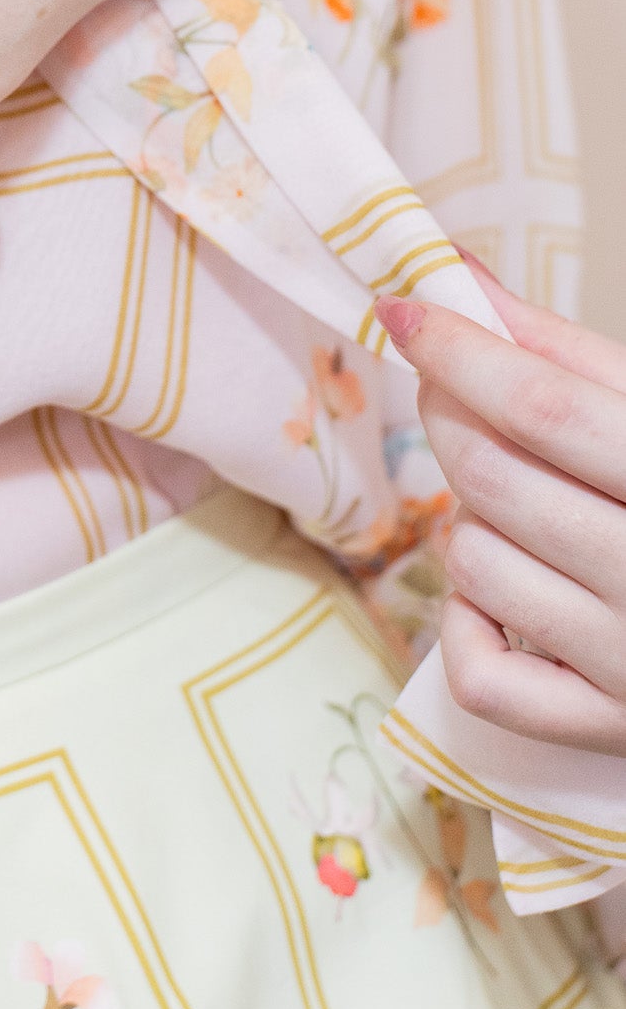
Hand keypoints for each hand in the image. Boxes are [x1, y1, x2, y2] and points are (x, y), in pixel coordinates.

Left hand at [377, 267, 625, 753]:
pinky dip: (469, 623)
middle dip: (449, 416)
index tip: (403, 306)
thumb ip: (566, 354)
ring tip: (521, 505)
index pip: (544, 407)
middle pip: (494, 478)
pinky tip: (506, 594)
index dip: (461, 351)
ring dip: (469, 520)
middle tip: (451, 390)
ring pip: (475, 564)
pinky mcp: (606, 731)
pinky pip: (482, 672)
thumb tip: (459, 277)